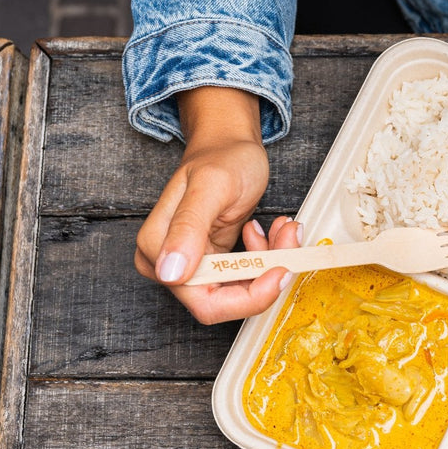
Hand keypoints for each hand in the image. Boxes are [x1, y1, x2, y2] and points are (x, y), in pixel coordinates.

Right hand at [134, 86, 299, 322]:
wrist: (229, 145)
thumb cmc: (220, 157)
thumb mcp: (211, 186)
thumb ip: (189, 227)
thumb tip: (170, 272)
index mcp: (158, 248)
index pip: (205, 302)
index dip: (248, 296)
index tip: (280, 269)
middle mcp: (169, 264)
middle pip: (225, 303)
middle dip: (263, 277)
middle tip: (288, 243)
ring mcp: (191, 266)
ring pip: (241, 291)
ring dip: (270, 263)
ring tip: (283, 231)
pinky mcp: (213, 263)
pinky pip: (246, 277)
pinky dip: (267, 257)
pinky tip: (270, 231)